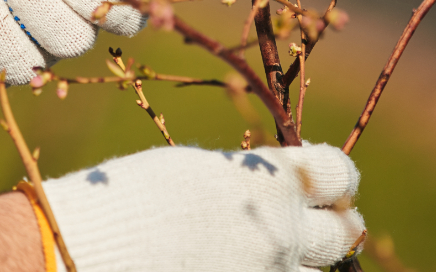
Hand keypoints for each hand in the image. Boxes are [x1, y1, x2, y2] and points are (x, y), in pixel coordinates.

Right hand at [43, 143, 365, 271]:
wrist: (90, 254)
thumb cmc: (132, 200)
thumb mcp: (199, 173)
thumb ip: (249, 180)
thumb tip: (274, 186)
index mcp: (272, 183)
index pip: (339, 176)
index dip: (333, 179)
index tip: (323, 183)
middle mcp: (285, 234)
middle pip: (345, 234)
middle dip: (332, 226)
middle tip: (312, 225)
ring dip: (298, 263)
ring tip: (265, 256)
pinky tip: (235, 269)